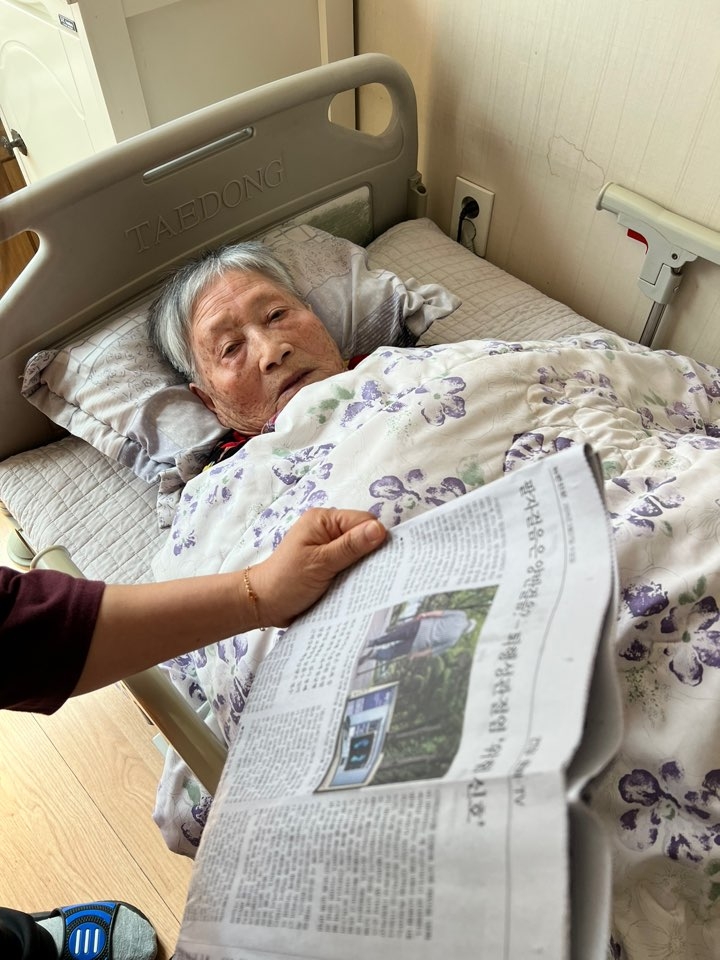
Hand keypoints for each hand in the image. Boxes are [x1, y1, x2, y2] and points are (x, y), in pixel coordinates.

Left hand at [251, 508, 386, 626]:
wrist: (264, 604)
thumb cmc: (287, 580)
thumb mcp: (320, 563)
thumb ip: (350, 546)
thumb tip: (380, 530)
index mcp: (324, 520)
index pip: (364, 521)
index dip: (376, 538)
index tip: (384, 560)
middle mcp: (328, 529)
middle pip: (364, 536)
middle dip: (372, 553)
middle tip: (379, 574)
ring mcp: (330, 547)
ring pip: (360, 553)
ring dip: (364, 567)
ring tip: (370, 583)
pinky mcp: (331, 564)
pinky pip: (352, 565)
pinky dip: (357, 575)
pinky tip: (361, 587)